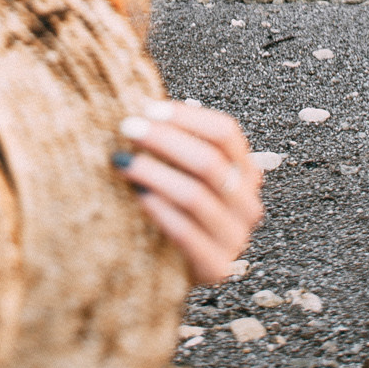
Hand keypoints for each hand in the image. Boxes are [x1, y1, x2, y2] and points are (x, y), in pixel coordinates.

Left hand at [112, 100, 261, 283]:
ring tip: (121, 160)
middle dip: (164, 140)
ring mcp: (235, 238)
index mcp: (244, 172)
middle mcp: (247, 204)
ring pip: (196, 195)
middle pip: (210, 161)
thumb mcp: (177, 170)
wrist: (163, 266)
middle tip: (126, 128)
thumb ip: (173, 140)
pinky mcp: (215, 267)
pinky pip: (186, 232)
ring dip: (155, 172)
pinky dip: (159, 209)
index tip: (146, 107)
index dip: (186, 117)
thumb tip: (144, 100)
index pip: (225, 133)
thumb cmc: (168, 206)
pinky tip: (136, 194)